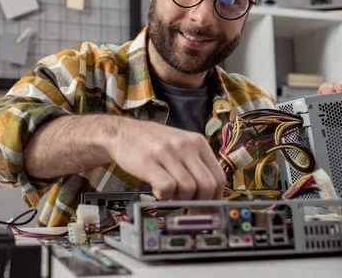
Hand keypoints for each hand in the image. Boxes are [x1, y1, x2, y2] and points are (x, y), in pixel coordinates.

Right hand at [108, 119, 225, 200]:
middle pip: (207, 185)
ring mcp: (167, 152)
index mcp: (197, 142)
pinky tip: (157, 189)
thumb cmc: (152, 143)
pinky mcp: (149, 161)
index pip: (218, 177)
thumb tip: (212, 195)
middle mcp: (185, 145)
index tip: (210, 208)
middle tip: (188, 205)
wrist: (122, 132)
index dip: (216, 198)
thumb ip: (196, 166)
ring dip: (179, 199)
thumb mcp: (181, 145)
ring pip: (188, 189)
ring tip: (169, 193)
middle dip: (199, 202)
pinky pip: (167, 187)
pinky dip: (164, 196)